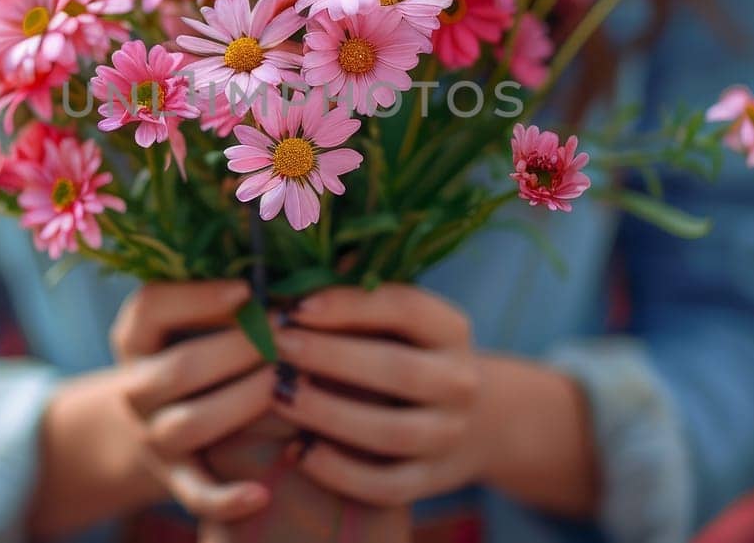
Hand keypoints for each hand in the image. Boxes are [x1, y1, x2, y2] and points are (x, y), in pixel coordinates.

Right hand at [110, 280, 277, 521]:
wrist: (159, 419)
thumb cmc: (200, 348)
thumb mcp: (199, 316)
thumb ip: (241, 293)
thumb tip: (318, 265)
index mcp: (135, 338)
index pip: (150, 308)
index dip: (197, 298)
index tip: (247, 289)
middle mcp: (136, 388)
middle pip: (178, 368)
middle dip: (237, 348)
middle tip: (286, 333)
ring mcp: (154, 435)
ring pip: (188, 424)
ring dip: (240, 401)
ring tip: (285, 382)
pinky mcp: (178, 477)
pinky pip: (196, 494)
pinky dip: (225, 499)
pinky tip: (261, 494)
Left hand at [268, 284, 485, 507]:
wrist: (476, 421)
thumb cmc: (408, 353)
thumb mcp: (399, 321)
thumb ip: (356, 296)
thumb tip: (296, 267)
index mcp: (451, 329)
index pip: (405, 308)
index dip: (349, 306)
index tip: (297, 306)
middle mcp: (459, 381)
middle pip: (398, 370)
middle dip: (332, 357)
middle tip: (278, 347)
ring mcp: (449, 435)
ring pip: (392, 432)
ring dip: (330, 414)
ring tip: (281, 396)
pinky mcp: (431, 481)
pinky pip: (387, 485)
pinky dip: (341, 473)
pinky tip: (300, 452)